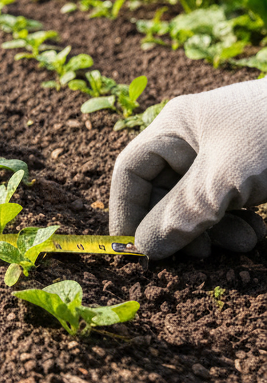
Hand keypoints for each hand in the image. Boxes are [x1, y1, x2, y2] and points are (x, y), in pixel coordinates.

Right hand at [110, 78, 266, 257]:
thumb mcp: (224, 179)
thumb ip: (181, 214)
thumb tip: (144, 248)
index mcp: (175, 128)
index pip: (131, 172)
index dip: (128, 212)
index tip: (135, 253)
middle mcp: (194, 141)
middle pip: (165, 192)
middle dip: (181, 227)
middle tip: (201, 255)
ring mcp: (225, 156)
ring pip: (199, 203)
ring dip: (215, 231)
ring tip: (243, 244)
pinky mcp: (253, 172)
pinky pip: (229, 205)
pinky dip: (237, 224)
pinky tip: (259, 235)